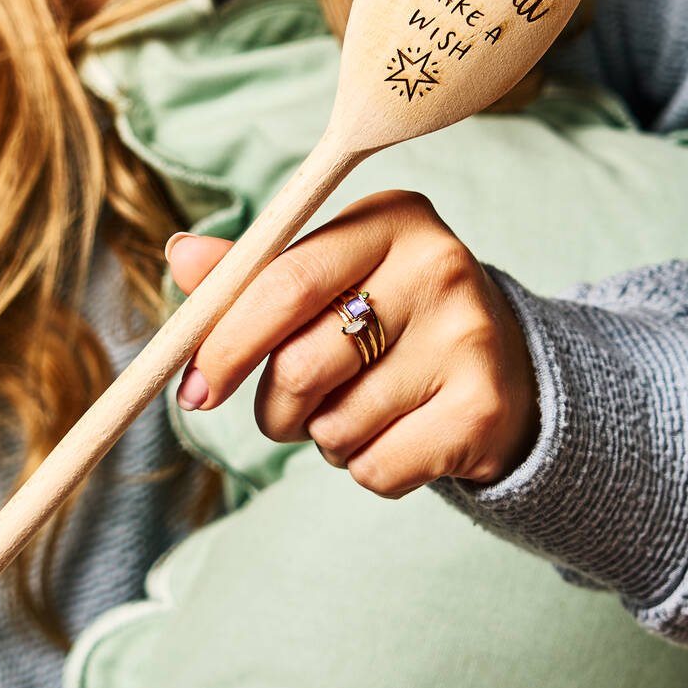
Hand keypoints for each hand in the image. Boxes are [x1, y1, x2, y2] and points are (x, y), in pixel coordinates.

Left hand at [167, 190, 539, 497]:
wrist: (507, 371)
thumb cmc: (392, 319)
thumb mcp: (332, 278)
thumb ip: (256, 274)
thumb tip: (181, 255)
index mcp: (388, 218)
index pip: (283, 281)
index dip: (226, 342)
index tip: (194, 388)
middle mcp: (437, 266)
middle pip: (299, 364)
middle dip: (272, 408)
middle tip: (283, 412)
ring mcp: (467, 338)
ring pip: (333, 425)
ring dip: (323, 437)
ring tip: (362, 410)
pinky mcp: (483, 409)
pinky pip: (375, 469)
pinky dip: (365, 468)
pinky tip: (398, 435)